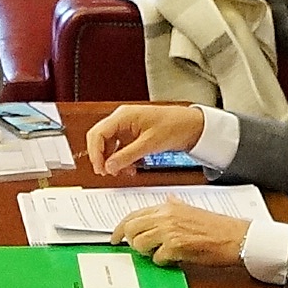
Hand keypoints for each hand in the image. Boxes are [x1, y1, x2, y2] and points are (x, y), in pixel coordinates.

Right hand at [83, 102, 207, 173]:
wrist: (191, 125)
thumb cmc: (174, 125)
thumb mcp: (149, 144)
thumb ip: (127, 156)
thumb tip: (109, 166)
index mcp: (123, 116)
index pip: (97, 133)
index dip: (95, 153)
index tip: (100, 168)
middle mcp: (122, 119)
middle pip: (100, 139)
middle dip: (102, 157)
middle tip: (105, 172)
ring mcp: (127, 127)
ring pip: (110, 145)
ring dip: (113, 160)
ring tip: (120, 172)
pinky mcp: (134, 135)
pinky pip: (121, 148)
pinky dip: (122, 159)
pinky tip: (129, 168)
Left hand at [112, 198, 254, 269]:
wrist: (235, 237)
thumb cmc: (217, 227)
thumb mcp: (192, 210)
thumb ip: (176, 205)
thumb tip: (168, 199)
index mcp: (168, 207)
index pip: (133, 215)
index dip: (120, 229)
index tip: (115, 238)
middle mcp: (166, 216)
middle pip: (131, 229)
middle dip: (131, 242)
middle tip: (140, 249)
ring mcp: (170, 230)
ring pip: (140, 244)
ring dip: (146, 253)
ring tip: (160, 253)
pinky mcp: (176, 246)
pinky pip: (157, 258)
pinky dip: (162, 261)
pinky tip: (174, 258)